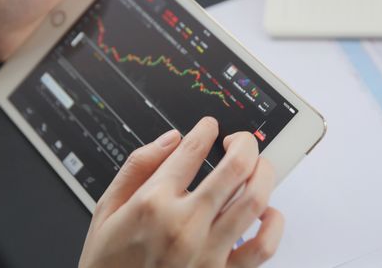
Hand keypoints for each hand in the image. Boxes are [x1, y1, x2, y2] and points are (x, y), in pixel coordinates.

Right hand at [79, 117, 283, 267]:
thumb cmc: (109, 262)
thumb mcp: (107, 208)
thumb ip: (138, 166)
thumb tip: (171, 139)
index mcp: (153, 203)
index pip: (192, 149)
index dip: (206, 130)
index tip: (209, 127)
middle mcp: (184, 225)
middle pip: (235, 167)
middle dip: (244, 143)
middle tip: (240, 141)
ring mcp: (207, 252)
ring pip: (255, 198)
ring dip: (263, 173)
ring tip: (256, 168)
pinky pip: (263, 246)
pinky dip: (273, 223)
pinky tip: (266, 211)